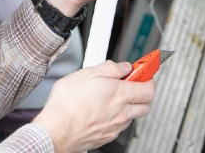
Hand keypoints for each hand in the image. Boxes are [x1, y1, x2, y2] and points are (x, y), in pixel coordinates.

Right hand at [31, 60, 155, 152]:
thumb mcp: (87, 73)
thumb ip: (110, 68)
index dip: (147, 78)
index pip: (149, 88)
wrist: (56, 130)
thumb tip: (124, 67)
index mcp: (120, 94)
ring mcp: (115, 127)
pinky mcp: (106, 137)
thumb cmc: (67, 103)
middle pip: (146, 105)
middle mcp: (122, 113)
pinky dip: (115, 118)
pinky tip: (100, 111)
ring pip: (132, 116)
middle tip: (128, 84)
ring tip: (110, 98)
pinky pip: (119, 126)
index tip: (142, 72)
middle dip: (141, 93)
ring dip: (128, 106)